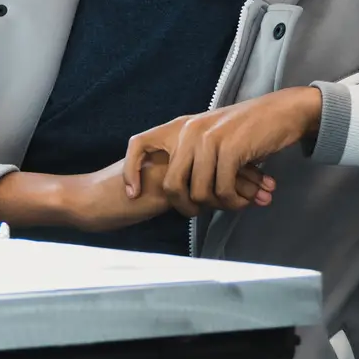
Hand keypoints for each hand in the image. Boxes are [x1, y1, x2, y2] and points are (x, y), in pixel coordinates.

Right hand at [33, 156, 269, 232]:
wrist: (87, 202)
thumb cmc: (117, 199)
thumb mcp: (156, 192)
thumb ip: (180, 187)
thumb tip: (206, 194)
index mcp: (174, 152)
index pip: (216, 155)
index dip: (241, 169)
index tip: (264, 182)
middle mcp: (174, 154)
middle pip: (222, 161)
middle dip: (249, 177)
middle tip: (270, 190)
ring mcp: (170, 166)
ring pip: (214, 174)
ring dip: (241, 188)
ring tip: (261, 199)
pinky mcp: (162, 183)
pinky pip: (199, 190)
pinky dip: (221, 198)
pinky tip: (234, 207)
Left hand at [121, 88, 317, 211]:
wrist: (283, 112)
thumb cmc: (250, 130)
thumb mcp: (213, 136)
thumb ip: (193, 156)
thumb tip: (178, 191)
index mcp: (181, 127)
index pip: (139, 144)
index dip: (130, 171)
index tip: (134, 195)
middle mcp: (189, 131)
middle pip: (171, 184)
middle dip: (186, 206)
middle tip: (203, 212)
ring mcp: (208, 139)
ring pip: (199, 192)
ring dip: (218, 205)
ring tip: (234, 203)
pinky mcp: (229, 149)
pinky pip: (222, 190)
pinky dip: (234, 202)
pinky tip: (245, 199)